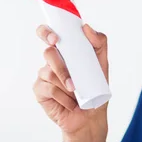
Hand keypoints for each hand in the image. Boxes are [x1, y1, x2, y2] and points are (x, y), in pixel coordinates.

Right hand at [33, 23, 108, 141]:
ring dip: (66, 82)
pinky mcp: (40, 89)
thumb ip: (99, 42)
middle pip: (48, 52)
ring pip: (49, 72)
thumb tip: (86, 27)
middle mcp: (52, 60)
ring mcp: (44, 74)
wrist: (90, 113)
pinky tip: (69, 102)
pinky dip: (62, 96)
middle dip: (59, 63)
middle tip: (69, 75)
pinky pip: (48, 88)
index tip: (55, 39)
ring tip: (76, 91)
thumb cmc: (95, 86)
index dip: (46, 32)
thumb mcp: (102, 63)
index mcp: (65, 50)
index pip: (48, 33)